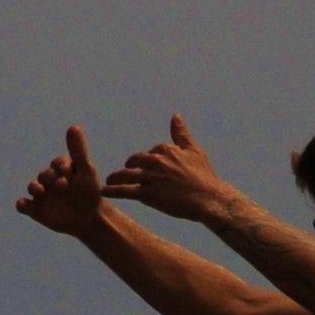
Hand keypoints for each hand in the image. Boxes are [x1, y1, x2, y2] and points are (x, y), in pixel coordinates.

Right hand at [14, 126, 112, 239]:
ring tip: (41, 191)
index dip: (61, 166)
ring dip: (35, 188)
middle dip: (51, 178)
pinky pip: (23, 205)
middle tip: (63, 185)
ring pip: (32, 187)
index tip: (69, 171)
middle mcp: (49, 180)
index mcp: (61, 170)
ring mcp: (42, 195)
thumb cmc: (90, 194)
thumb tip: (73, 126)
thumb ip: (79, 150)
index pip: (57, 164)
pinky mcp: (36, 210)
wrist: (89, 220)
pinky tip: (25, 205)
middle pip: (44, 175)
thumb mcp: (86, 171)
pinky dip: (22, 205)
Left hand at [104, 114, 242, 227]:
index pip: (151, 152)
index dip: (149, 161)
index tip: (148, 167)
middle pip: (134, 161)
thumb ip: (181, 134)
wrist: (209, 199)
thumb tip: (175, 116)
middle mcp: (156, 160)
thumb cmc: (204, 177)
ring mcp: (150, 177)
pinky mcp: (147, 193)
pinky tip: (104, 192)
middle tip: (123, 173)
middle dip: (129, 167)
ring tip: (109, 181)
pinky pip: (125, 191)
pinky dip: (113, 190)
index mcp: (166, 149)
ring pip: (125, 175)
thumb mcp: (194, 151)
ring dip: (115, 178)